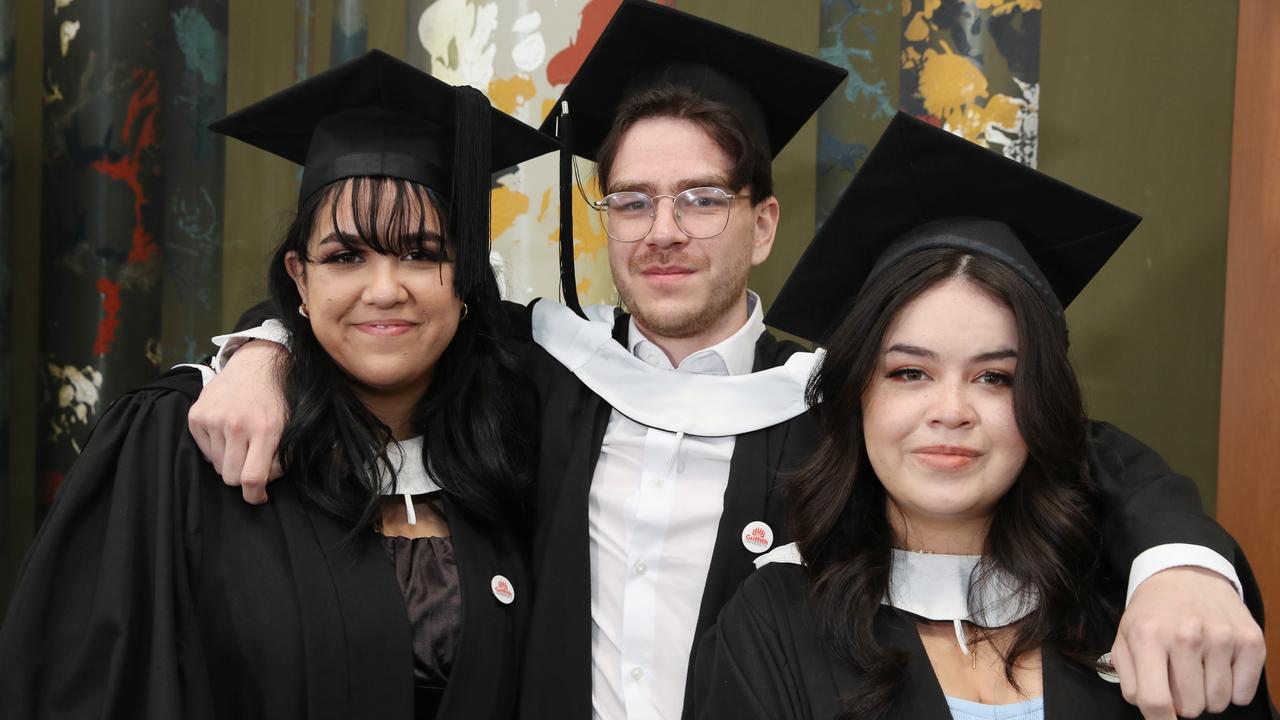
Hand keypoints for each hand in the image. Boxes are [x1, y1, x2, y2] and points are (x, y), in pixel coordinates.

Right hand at [188, 340, 287, 503]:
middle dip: (243, 476)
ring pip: (217, 466)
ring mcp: (213, 419)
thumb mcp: (289, 426)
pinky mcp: (196, 416)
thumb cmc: (276, 399)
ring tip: (241, 441)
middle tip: (252, 462)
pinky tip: (227, 432)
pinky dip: (216, 449)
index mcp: (264, 429)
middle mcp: (236, 424)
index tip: (258, 496)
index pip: (251, 478)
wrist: (256, 364)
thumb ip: (281, 457)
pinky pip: (204, 452)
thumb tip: (265, 484)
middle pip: (231, 477)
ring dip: (229, 460)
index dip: (254, 495)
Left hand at [1112, 566, 1264, 717]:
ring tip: (1197, 668)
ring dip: (1207, 695)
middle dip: (1183, 702)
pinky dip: (1232, 689)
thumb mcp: (1125, 637)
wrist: (1184, 574)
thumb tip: (1148, 709)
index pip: (1156, 701)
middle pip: (1191, 707)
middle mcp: (1186, 635)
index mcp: (1148, 636)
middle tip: (1178, 678)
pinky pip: (1244, 693)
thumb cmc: (1153, 613)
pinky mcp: (1250, 640)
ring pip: (1217, 702)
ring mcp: (1221, 637)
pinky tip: (1219, 665)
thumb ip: (1129, 678)